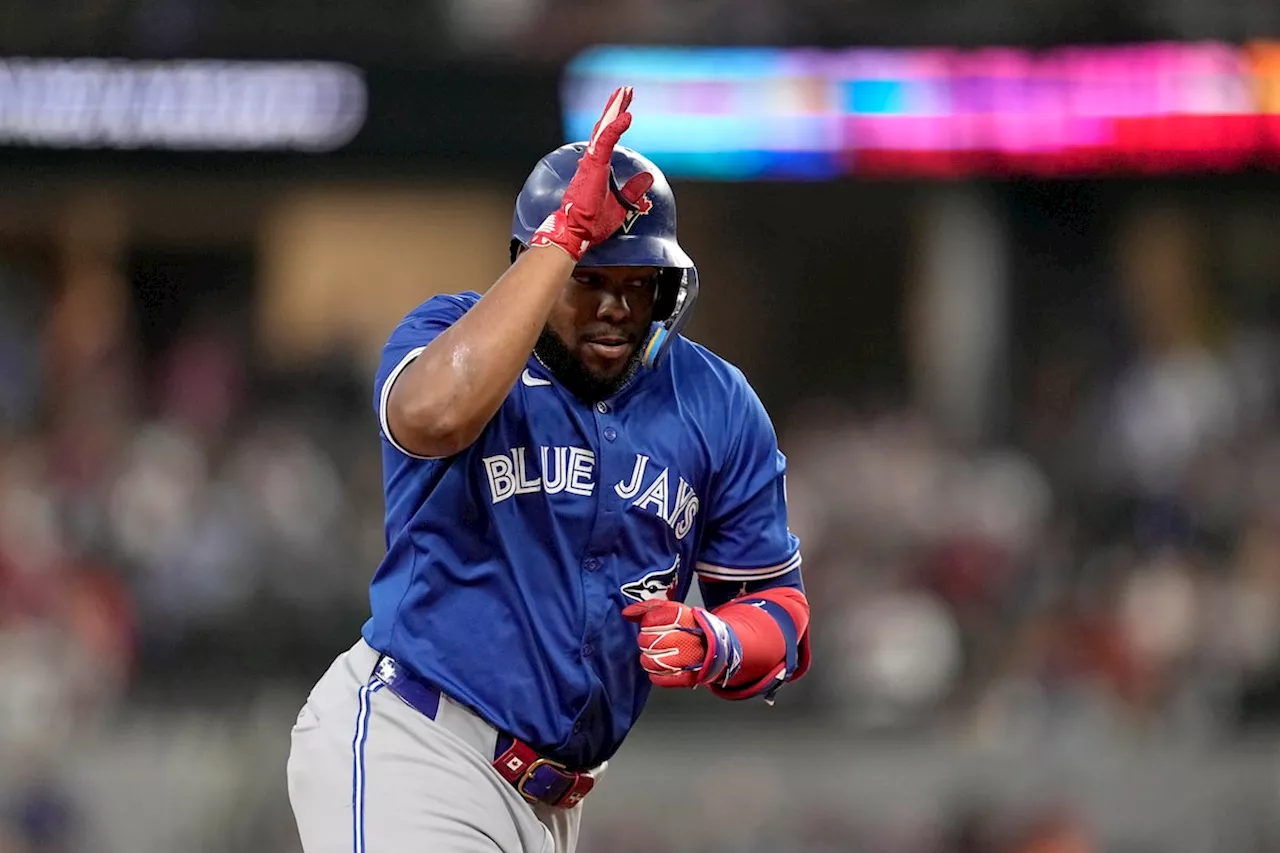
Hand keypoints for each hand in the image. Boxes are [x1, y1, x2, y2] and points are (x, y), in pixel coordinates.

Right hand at [529, 86, 654, 261]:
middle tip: (626, 91)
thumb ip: (633, 189)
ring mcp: (591, 162)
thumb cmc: (592, 223)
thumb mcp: (621, 203)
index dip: (616, 122)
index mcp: (597, 168)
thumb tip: (647, 177)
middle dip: (615, 108)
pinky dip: (616, 127)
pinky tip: (627, 116)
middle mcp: (592, 161)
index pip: (607, 139)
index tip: (626, 109)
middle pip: (604, 128)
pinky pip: (605, 141)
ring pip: (603, 129)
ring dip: (615, 110)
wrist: (577, 233)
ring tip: (625, 93)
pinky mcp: (592, 166)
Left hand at [621, 600, 742, 688]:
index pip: (650, 621)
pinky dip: (656, 675)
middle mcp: (688, 638)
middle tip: (652, 641)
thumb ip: (647, 608)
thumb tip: (626, 613)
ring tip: (655, 654)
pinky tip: (661, 667)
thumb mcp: (671, 610)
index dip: (646, 624)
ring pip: (653, 662)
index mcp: (684, 618)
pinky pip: (661, 679)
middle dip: (645, 641)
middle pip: (648, 641)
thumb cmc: (689, 626)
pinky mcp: (689, 677)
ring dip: (648, 659)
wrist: (714, 645)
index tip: (653, 625)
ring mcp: (690, 659)